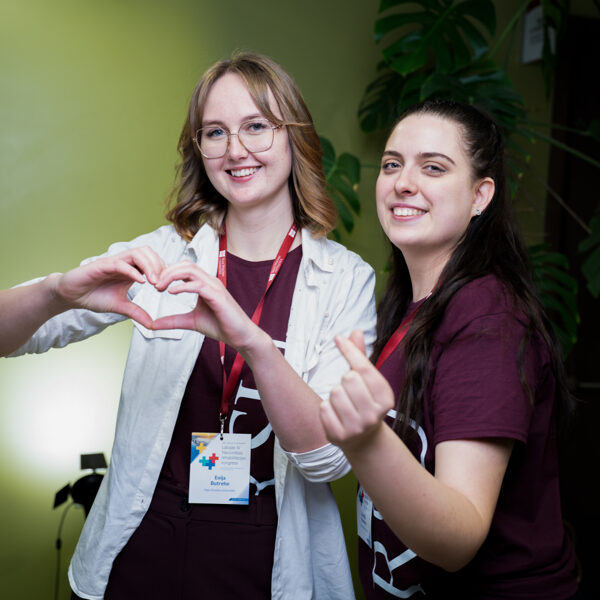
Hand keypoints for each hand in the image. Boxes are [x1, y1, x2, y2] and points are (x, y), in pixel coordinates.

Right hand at [51, 246, 163, 327]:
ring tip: (156, 283)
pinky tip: (142, 282)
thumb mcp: (120, 307)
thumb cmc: (94, 296)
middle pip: (149, 252)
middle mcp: (125, 262)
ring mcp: (114, 261)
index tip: (169, 287)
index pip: (153, 261)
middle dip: (160, 267)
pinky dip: (133, 271)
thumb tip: (152, 325)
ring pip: (138, 253)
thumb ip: (137, 313)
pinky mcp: (102, 265)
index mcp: (132, 269)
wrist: (71, 296)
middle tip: (164, 285)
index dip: (164, 271)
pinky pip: (121, 264)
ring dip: (150, 266)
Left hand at [151, 261, 263, 352]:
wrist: (240, 336)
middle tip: (153, 284)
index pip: (183, 269)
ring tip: (159, 287)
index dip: (167, 272)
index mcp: (204, 284)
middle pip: (185, 264)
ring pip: (190, 270)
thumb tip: (152, 324)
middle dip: (166, 271)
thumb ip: (173, 321)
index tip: (154, 284)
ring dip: (172, 276)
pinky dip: (183, 286)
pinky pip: (198, 285)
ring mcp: (214, 287)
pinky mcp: (217, 296)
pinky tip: (172, 292)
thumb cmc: (220, 326)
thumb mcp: (191, 322)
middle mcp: (210, 281)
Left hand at [320, 330, 395, 452]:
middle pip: (348, 379)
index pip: (365, 368)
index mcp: (386, 398)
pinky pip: (324, 408)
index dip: (349, 350)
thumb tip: (356, 331)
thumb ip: (361, 357)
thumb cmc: (364, 402)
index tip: (338, 338)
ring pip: (335, 393)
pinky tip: (335, 414)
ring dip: (334, 394)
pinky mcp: (339, 436)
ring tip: (343, 403)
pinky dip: (326, 408)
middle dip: (344, 380)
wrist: (364, 440)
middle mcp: (374, 414)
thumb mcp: (368, 382)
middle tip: (349, 391)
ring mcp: (357, 427)